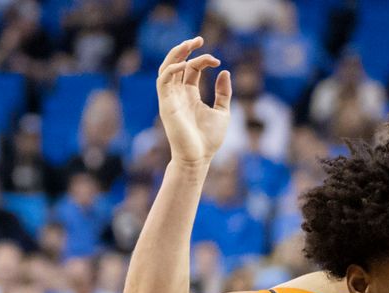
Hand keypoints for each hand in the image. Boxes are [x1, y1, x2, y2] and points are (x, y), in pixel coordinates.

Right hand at [156, 37, 230, 167]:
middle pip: (176, 63)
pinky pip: (163, 81)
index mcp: (190, 94)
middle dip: (185, 49)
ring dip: (176, 54)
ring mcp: (170, 98)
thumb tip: (224, 72)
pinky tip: (185, 65)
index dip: (202, 60)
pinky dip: (172, 70)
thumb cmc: (209, 140)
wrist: (198, 158)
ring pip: (166, 68)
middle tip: (198, 39)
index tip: (217, 62)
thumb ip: (224, 93)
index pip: (191, 68)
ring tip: (190, 44)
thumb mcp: (222, 112)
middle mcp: (178, 93)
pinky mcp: (166, 104)